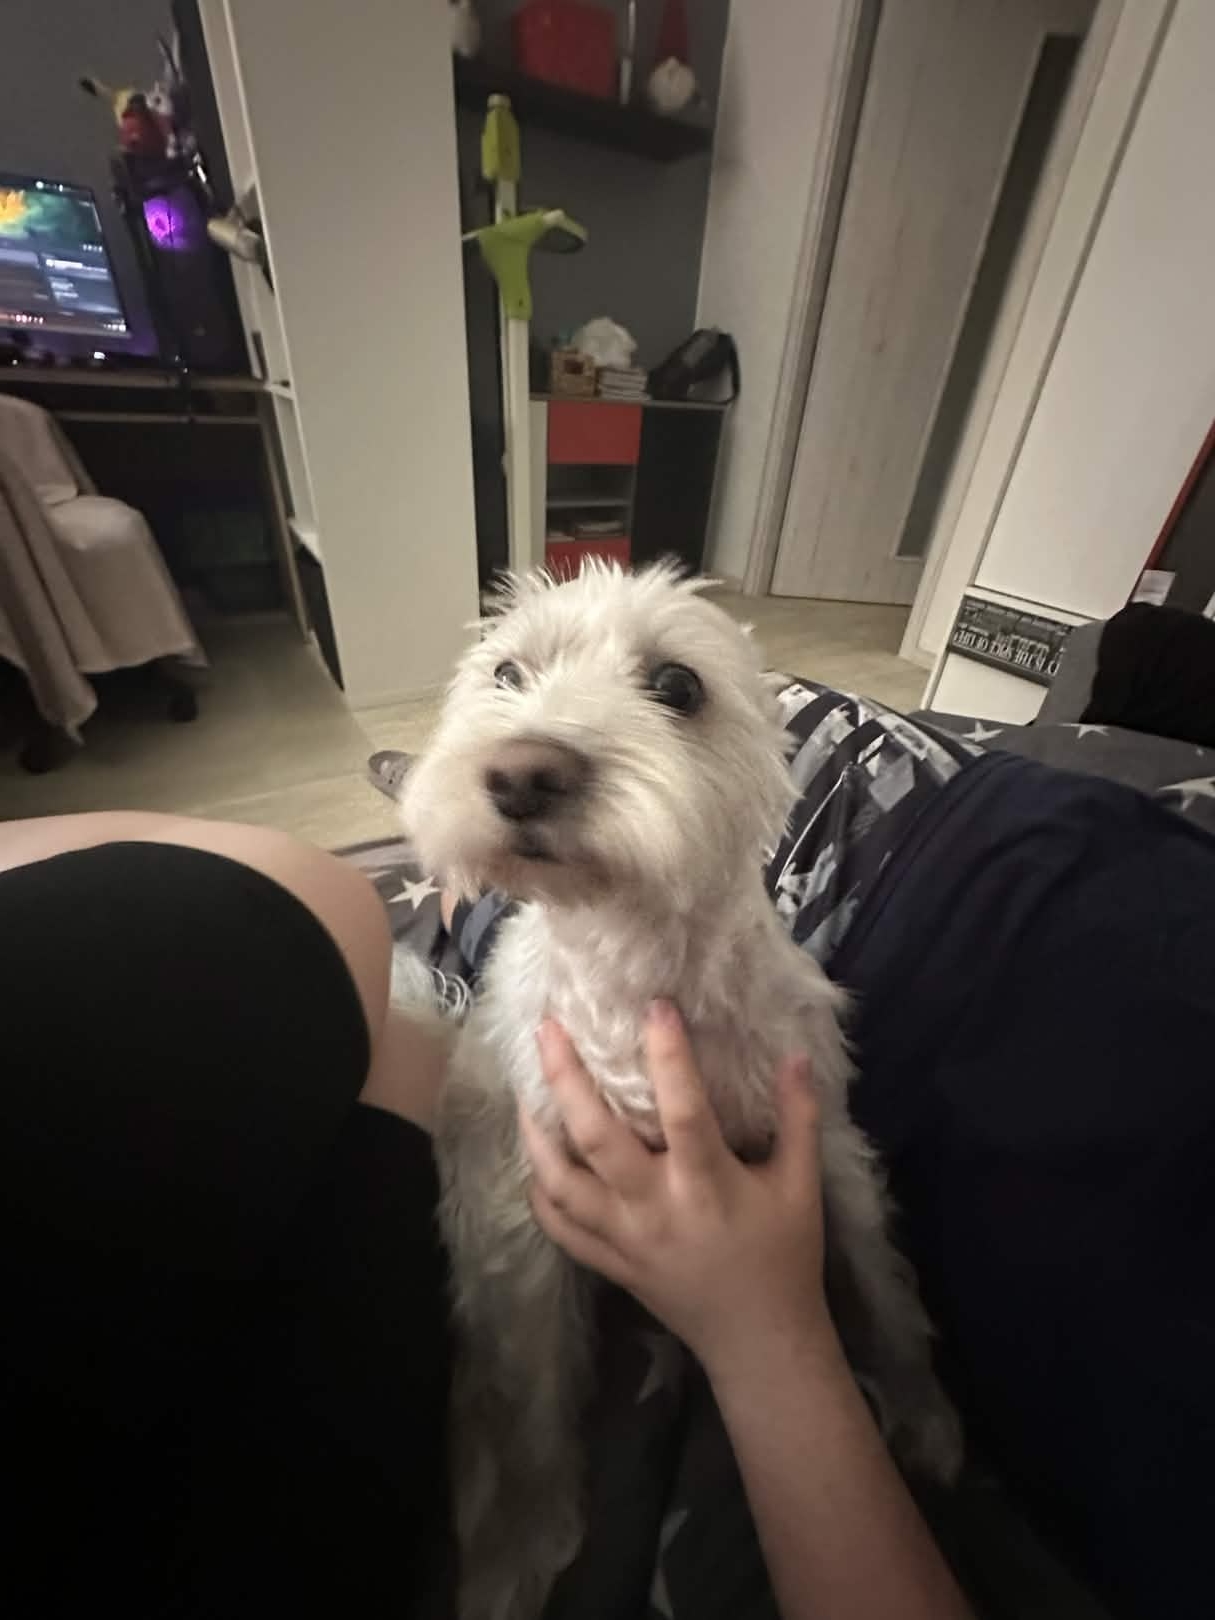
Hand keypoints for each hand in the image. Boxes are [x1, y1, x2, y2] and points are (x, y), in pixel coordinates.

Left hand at [518, 1000, 835, 1385]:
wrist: (761, 1342)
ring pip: (560, 1181)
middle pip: (596, 1137)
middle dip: (565, 1079)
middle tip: (547, 1028)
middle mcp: (655, 1208)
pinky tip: (535, 1157)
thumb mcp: (802, 1186)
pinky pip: (558, 1225)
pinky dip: (539, 1190)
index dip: (668, 1056)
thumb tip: (795, 1052)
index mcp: (707, 1185)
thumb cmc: (784, 1257)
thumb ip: (799, 1118)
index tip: (655, 1006)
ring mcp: (623, 1238)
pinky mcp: (608, 1262)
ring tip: (524, 1089)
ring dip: (536, 1133)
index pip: (683, 1110)